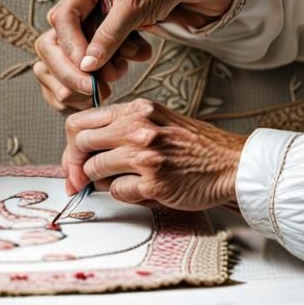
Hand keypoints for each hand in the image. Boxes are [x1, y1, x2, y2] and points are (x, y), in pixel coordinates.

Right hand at [33, 0, 237, 111]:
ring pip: (86, 50)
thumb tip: (86, 65)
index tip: (87, 69)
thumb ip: (110, 33)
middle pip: (65, 39)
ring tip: (124, 69)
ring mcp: (105, 17)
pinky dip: (120, 61)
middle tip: (98, 84)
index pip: (63, 18)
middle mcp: (93, 1)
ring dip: (103, 65)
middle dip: (81, 63)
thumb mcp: (137, 3)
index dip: (71, 46)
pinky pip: (107, 54)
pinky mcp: (120, 31)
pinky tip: (139, 57)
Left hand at [62, 98, 247, 209]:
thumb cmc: (197, 146)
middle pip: (80, 144)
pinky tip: (143, 189)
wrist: (231, 163)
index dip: (72, 144)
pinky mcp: (153, 182)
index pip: (82, 121)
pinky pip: (117, 192)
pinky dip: (124, 194)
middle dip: (76, 165)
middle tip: (83, 179)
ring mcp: (146, 155)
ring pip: (94, 169)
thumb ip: (125, 129)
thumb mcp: (160, 121)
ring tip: (122, 182)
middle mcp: (139, 127)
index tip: (77, 159)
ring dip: (100, 181)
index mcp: (139, 109)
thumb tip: (86, 151)